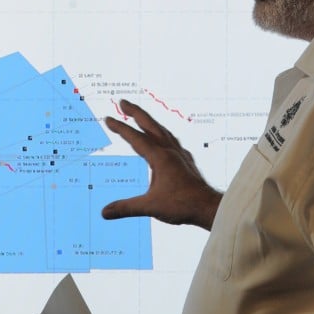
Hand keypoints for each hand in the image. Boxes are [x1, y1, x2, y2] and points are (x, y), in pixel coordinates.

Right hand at [101, 99, 220, 229]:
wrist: (208, 207)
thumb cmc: (182, 205)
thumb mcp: (150, 207)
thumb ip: (126, 208)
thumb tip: (105, 212)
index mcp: (160, 157)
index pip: (136, 138)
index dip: (120, 127)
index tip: (108, 118)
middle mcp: (170, 151)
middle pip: (150, 124)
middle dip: (135, 111)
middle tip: (123, 102)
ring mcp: (179, 154)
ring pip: (162, 130)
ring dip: (149, 120)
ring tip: (140, 116)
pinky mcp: (186, 160)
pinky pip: (171, 140)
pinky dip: (161, 133)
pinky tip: (161, 138)